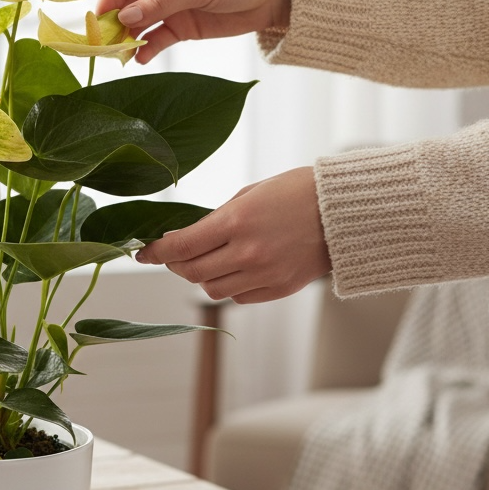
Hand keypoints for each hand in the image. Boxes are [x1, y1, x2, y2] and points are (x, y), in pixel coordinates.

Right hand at [96, 0, 293, 63]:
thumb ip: (160, 3)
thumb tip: (124, 18)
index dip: (108, 0)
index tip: (97, 22)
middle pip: (126, 5)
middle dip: (114, 24)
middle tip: (105, 45)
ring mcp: (168, 7)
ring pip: (137, 24)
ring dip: (128, 39)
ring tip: (121, 56)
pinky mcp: (179, 27)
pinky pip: (155, 39)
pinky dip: (146, 49)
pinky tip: (139, 59)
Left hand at [135, 167, 330, 303]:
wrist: (346, 211)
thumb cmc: (298, 192)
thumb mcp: (251, 193)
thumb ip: (218, 217)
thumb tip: (187, 236)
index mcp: (237, 221)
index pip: (181, 246)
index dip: (155, 252)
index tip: (142, 253)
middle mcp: (248, 252)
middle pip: (192, 273)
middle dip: (175, 265)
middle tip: (172, 255)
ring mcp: (265, 274)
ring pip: (212, 290)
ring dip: (200, 278)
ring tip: (204, 261)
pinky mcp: (279, 290)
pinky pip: (239, 297)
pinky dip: (228, 286)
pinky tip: (233, 269)